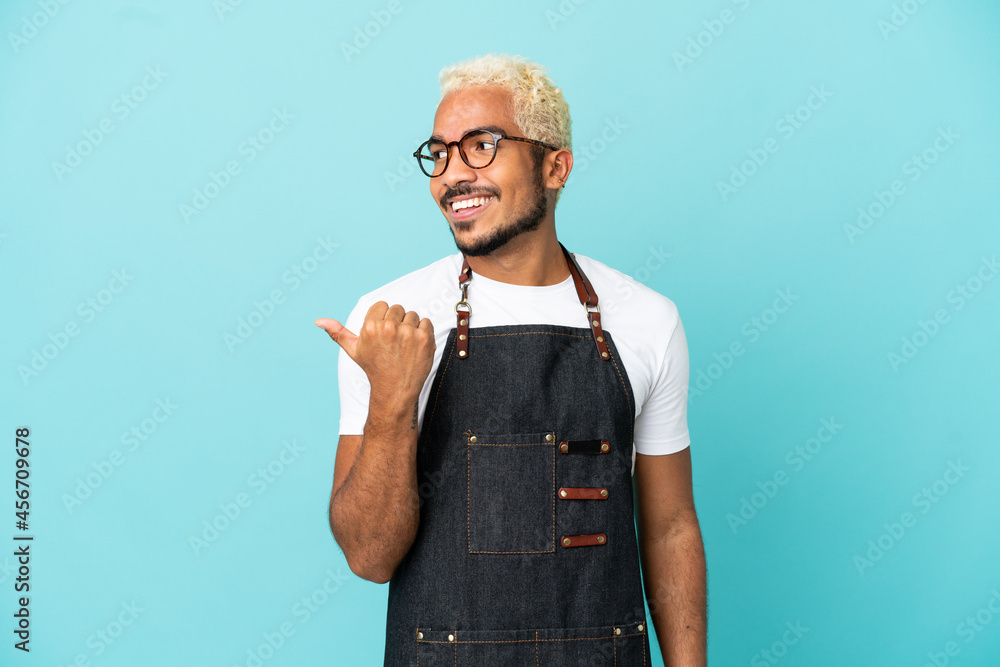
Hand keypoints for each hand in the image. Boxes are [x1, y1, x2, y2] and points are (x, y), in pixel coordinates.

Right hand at [315, 301, 435, 403]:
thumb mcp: (354, 350)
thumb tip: (318, 321)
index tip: (383, 335)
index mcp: (370, 326)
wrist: (395, 390)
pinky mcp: (424, 338)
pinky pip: (426, 322)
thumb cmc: (374, 368)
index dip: (383, 319)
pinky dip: (423, 332)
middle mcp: (388, 327)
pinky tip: (415, 346)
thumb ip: (338, 333)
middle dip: (397, 322)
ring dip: (411, 327)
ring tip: (405, 345)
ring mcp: (408, 333)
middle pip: (398, 309)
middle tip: (394, 342)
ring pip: (412, 315)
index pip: (382, 306)